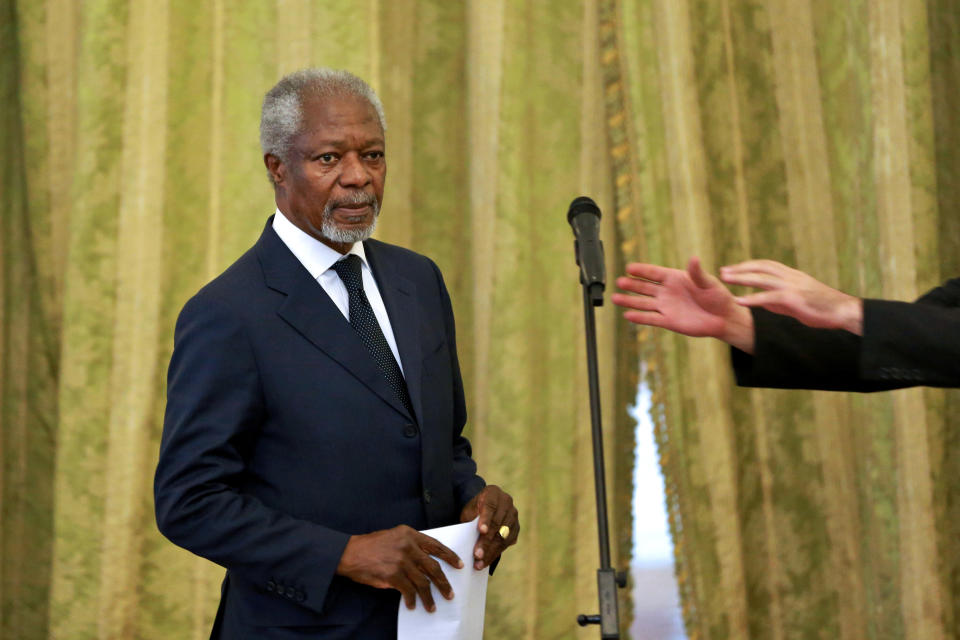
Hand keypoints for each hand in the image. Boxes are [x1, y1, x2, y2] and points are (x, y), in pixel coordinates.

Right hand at [336, 525, 461, 611]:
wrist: (350, 552)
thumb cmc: (371, 545)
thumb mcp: (394, 536)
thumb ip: (411, 545)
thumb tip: (426, 563)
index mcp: (409, 534)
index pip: (436, 546)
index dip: (450, 556)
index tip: (459, 565)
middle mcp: (408, 546)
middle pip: (433, 567)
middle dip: (443, 582)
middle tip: (450, 593)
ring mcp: (401, 561)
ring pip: (423, 582)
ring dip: (429, 597)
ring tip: (432, 606)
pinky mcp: (393, 575)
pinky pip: (408, 590)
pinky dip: (412, 599)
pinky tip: (412, 605)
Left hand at [459, 485, 518, 569]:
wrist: (484, 509)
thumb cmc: (474, 510)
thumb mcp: (469, 511)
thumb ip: (470, 520)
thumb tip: (467, 540)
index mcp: (493, 493)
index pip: (490, 506)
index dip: (486, 519)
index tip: (481, 531)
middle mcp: (507, 502)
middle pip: (497, 524)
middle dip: (486, 541)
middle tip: (477, 555)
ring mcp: (513, 515)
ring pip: (503, 536)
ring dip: (491, 551)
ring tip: (479, 563)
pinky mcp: (516, 528)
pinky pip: (507, 543)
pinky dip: (496, 553)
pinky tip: (486, 561)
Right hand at [611, 257, 755, 352]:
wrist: (723, 318)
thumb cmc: (718, 297)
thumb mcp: (709, 283)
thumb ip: (697, 273)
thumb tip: (693, 259)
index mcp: (675, 278)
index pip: (654, 273)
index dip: (642, 270)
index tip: (629, 267)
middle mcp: (667, 292)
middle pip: (645, 287)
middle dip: (632, 284)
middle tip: (619, 281)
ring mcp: (666, 306)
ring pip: (644, 303)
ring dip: (630, 301)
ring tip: (615, 298)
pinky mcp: (668, 321)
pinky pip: (651, 319)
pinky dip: (640, 318)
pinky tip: (628, 315)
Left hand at [720, 259, 862, 334]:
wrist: (843, 311)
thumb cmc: (822, 308)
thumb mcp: (796, 301)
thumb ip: (778, 300)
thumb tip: (762, 302)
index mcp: (792, 275)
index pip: (766, 265)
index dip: (749, 265)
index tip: (733, 268)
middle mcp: (791, 276)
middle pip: (761, 267)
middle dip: (740, 268)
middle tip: (722, 271)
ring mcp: (792, 286)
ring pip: (762, 278)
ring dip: (741, 278)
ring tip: (725, 279)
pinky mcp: (794, 299)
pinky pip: (769, 297)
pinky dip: (752, 298)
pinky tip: (739, 301)